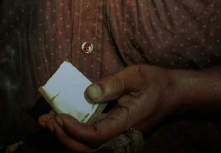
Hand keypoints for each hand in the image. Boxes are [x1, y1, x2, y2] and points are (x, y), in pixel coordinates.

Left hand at [38, 64, 178, 151]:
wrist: (174, 94)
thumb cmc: (155, 83)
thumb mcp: (135, 75)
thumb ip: (112, 84)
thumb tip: (88, 93)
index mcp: (126, 125)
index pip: (95, 137)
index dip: (74, 130)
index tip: (58, 116)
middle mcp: (121, 138)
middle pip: (88, 150)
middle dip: (64, 137)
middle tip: (45, 120)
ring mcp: (119, 138)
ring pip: (89, 149)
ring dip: (67, 137)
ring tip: (48, 121)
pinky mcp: (116, 134)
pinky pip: (93, 141)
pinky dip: (75, 134)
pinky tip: (63, 121)